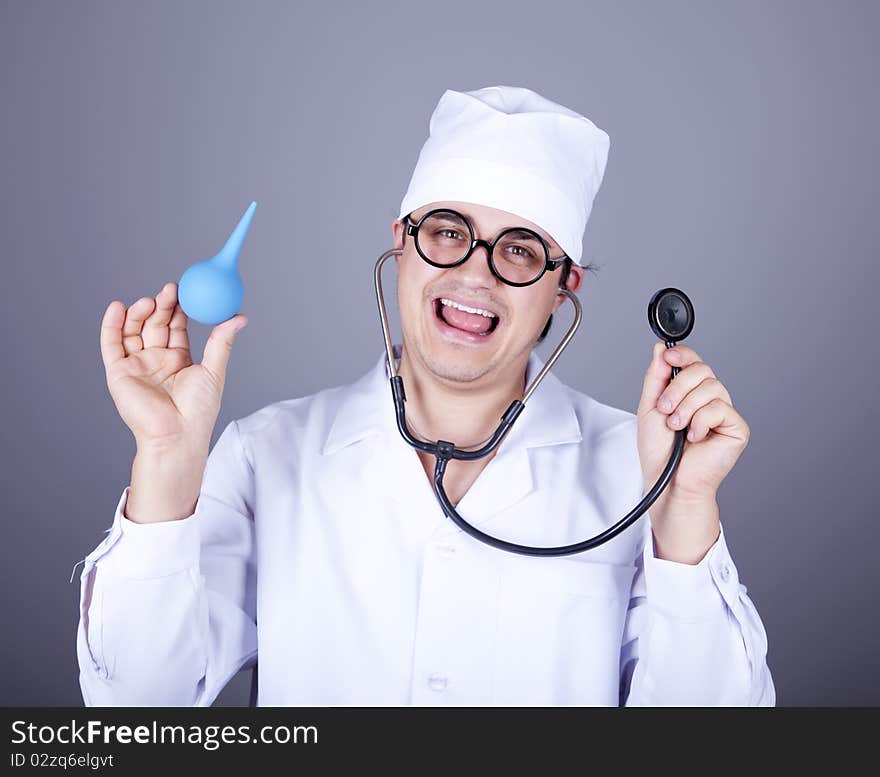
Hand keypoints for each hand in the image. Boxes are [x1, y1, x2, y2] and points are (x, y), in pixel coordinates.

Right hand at [100, 282, 247, 453]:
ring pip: (133, 332)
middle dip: (160, 305)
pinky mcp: (119, 373)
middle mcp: (156, 361)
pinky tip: (117, 307)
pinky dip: (112, 325)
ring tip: (148, 301)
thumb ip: (221, 341)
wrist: (177, 434)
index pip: (175, 327)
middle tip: (169, 289)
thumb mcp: (214, 370)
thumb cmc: (199, 410)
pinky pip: (111, 345)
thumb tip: (239, 317)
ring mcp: (136, 366)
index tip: (183, 290)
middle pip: (154, 325)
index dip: (178, 308)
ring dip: (138, 313)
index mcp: (178, 360)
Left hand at [636, 342, 750, 562]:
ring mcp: (724, 413)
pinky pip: (720, 408)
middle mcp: (710, 399)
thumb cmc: (659, 451)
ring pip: (711, 387)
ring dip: (686, 407)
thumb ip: (656, 377)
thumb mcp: (650, 407)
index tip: (668, 357)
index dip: (684, 355)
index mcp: (690, 392)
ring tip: (676, 427)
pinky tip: (694, 438)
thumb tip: (661, 349)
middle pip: (702, 370)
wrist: (667, 480)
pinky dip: (700, 422)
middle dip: (678, 387)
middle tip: (665, 409)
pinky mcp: (736, 428)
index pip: (694, 362)